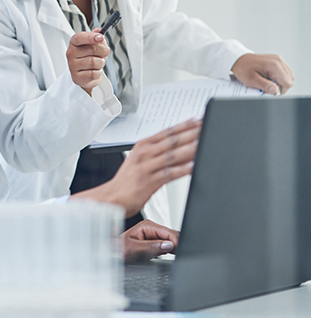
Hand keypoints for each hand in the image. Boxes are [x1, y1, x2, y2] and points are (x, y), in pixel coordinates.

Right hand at [66, 28, 109, 94]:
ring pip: (94, 62)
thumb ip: (97, 37)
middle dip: (103, 51)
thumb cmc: (90, 57)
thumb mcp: (94, 45)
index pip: (79, 37)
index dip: (90, 37)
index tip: (101, 37)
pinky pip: (93, 74)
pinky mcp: (76, 77)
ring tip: (98, 64)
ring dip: (101, 63)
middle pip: (92, 49)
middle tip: (104, 54)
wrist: (85, 75)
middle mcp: (70, 53)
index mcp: (74, 42)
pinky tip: (94, 72)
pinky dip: (98, 73)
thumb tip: (98, 30)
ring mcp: (72, 66)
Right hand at [72, 118, 200, 216]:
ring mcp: (146, 167)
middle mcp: (144, 153)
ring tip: (205, 142)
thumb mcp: (139, 160)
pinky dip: (183, 169)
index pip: (167, 132)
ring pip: (172, 155)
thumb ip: (156, 152)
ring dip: (190, 148)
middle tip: (206, 127)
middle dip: (191, 133)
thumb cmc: (126, 181)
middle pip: (172, 140)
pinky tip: (194, 166)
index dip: (184, 125)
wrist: (110, 197)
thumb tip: (177, 147)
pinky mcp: (149, 181)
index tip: (199, 120)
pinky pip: (169, 174)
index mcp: (143, 146)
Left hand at [122, 219, 179, 262]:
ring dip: (173, 249)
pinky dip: (170, 251)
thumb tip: (168, 245)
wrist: (113, 253)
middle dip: (176, 245)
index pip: (169, 232)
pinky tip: (164, 255)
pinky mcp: (156, 242)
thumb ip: (151, 246)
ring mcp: (155, 235)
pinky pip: (168, 246)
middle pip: (172, 235)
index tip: (178, 251)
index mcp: (147, 226)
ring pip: (171, 241)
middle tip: (175, 256)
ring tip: (168, 256)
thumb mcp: (134, 249)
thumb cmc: (119, 249)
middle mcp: (152, 228)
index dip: (176, 242)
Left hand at [231, 53, 293, 94]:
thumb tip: (275, 91)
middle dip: (279, 86)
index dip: (280, 90)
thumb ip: (265, 86)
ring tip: (267, 80)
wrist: (239, 60)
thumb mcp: (252, 80)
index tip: (269, 90)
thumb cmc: (243, 69)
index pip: (287, 83)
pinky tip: (269, 77)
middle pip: (289, 80)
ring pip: (288, 76)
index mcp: (274, 65)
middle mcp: (279, 61)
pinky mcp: (278, 60)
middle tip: (267, 85)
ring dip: (280, 81)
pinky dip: (279, 77)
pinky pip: (285, 72)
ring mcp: (279, 59)